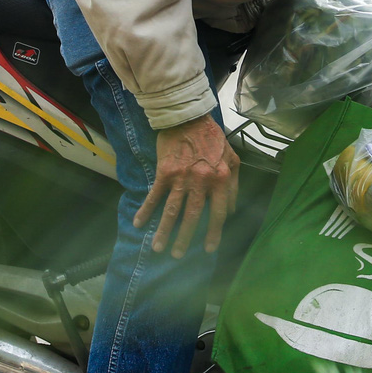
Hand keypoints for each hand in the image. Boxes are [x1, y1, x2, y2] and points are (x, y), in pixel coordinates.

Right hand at [136, 113, 239, 256]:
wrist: (188, 117)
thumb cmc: (212, 138)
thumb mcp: (232, 158)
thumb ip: (233, 184)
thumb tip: (230, 210)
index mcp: (220, 178)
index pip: (218, 213)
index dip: (213, 233)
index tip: (208, 248)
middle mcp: (201, 181)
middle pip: (193, 217)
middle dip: (185, 239)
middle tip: (178, 255)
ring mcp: (181, 177)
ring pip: (172, 211)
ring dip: (164, 232)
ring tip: (158, 248)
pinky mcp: (164, 172)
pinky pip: (154, 196)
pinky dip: (146, 210)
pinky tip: (138, 223)